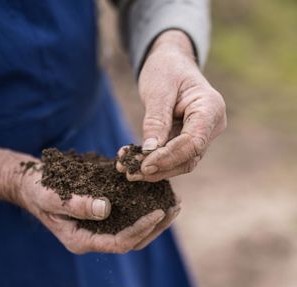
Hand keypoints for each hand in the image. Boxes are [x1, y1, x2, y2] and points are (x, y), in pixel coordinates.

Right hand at [0, 142, 179, 253]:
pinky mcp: (103, 212)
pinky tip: (157, 192)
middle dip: (155, 226)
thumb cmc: (37, 189)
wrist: (30, 183)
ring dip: (155, 218)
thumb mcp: (51, 196)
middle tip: (175, 207)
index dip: (140, 229)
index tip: (158, 212)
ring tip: (174, 202)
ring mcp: (100, 225)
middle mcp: (94, 236)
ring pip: (134, 228)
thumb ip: (75, 204)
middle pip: (132, 239)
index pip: (118, 243)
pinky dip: (144, 205)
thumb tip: (105, 208)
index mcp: (82, 239)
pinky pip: (127, 213)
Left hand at [117, 30, 226, 181]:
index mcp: (210, 109)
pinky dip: (152, 160)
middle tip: (130, 173)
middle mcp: (211, 126)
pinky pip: (172, 156)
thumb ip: (156, 120)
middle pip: (188, 158)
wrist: (171, 63)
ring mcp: (201, 135)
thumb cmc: (167, 69)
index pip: (193, 143)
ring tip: (126, 169)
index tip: (144, 165)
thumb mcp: (158, 90)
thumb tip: (150, 151)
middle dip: (159, 168)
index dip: (169, 157)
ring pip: (180, 162)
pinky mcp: (187, 140)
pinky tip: (131, 160)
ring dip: (153, 169)